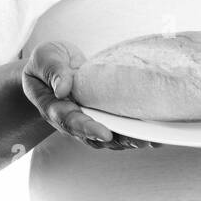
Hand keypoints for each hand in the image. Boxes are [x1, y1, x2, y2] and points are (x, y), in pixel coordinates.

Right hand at [22, 41, 160, 150]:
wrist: (50, 67)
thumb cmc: (45, 62)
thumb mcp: (45, 59)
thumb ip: (53, 72)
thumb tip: (63, 88)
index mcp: (55, 108)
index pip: (70, 121)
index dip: (87, 129)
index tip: (104, 134)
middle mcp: (73, 119)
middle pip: (96, 137)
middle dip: (119, 139)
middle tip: (140, 140)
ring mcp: (90, 119)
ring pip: (111, 137)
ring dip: (131, 139)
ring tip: (153, 139)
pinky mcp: (103, 115)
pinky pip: (119, 127)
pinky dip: (136, 131)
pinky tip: (155, 131)